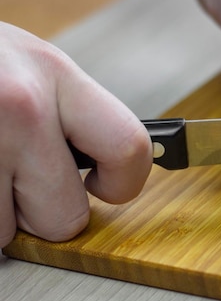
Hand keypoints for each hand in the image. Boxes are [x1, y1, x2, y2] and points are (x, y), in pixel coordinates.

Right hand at [0, 22, 152, 247]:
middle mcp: (19, 106)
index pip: (128, 148)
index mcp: (54, 74)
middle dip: (39, 212)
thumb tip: (104, 170)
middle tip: (15, 182)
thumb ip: (69, 115)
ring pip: (1, 234)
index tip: (103, 186)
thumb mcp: (27, 65)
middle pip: (63, 217)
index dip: (122, 183)